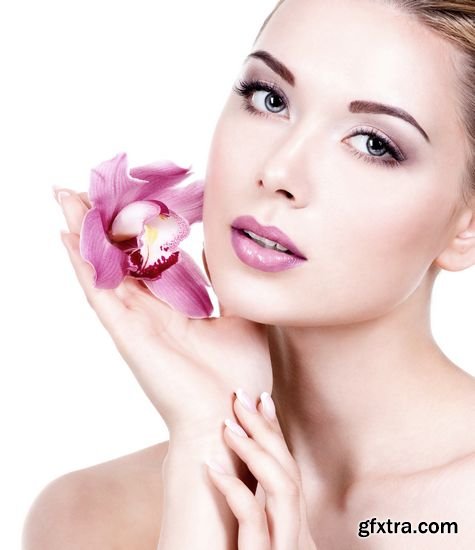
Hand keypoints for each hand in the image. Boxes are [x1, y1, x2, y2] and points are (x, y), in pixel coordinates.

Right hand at [54, 188, 272, 439]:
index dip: (132, 228)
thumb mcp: (241, 315)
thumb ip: (224, 283)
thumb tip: (219, 248)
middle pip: (116, 257)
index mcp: (173, 306)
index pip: (145, 258)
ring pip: (101, 267)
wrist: (233, 414)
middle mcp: (148, 310)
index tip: (125, 197)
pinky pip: (98, 291)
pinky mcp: (127, 332)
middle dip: (99, 222)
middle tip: (82, 188)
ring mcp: (134, 320)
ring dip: (83, 232)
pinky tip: (68, 236)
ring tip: (65, 197)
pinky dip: (82, 264)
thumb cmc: (240, 373)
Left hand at [206, 390, 317, 548]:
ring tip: (229, 425)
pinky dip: (235, 491)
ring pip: (283, 488)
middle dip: (266, 429)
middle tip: (243, 396)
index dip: (275, 432)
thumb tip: (212, 466)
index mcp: (292, 529)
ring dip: (256, 450)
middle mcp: (297, 536)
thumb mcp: (244, 541)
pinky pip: (254, 522)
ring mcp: (287, 549)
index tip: (262, 399)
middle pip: (289, 470)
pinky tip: (212, 467)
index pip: (288, 471)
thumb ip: (242, 514)